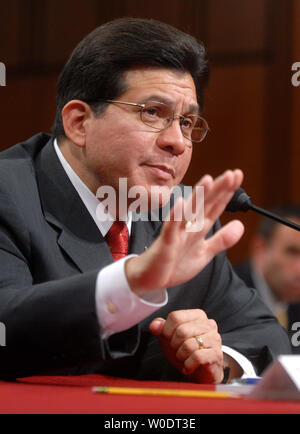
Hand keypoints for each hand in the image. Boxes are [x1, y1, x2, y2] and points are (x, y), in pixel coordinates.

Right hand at [125, 169, 243, 295]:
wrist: (150, 278)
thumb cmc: (175, 263)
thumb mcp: (205, 252)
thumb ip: (222, 239)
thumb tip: (241, 225)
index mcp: (198, 227)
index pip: (215, 206)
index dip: (227, 192)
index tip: (238, 175)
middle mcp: (188, 225)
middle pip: (205, 204)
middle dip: (218, 188)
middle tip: (232, 173)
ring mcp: (176, 232)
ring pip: (188, 211)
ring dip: (197, 196)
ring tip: (208, 180)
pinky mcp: (165, 242)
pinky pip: (170, 228)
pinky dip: (176, 216)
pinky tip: (181, 203)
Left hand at [149, 309, 223, 383]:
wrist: (200, 373)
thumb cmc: (185, 352)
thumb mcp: (169, 339)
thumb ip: (160, 329)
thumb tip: (154, 326)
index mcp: (197, 315)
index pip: (175, 316)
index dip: (167, 331)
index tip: (169, 340)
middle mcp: (208, 324)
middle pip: (181, 331)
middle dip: (174, 345)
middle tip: (178, 351)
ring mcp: (215, 338)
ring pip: (188, 345)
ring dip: (181, 356)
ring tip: (184, 359)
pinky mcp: (217, 354)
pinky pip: (197, 357)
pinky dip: (188, 365)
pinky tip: (189, 367)